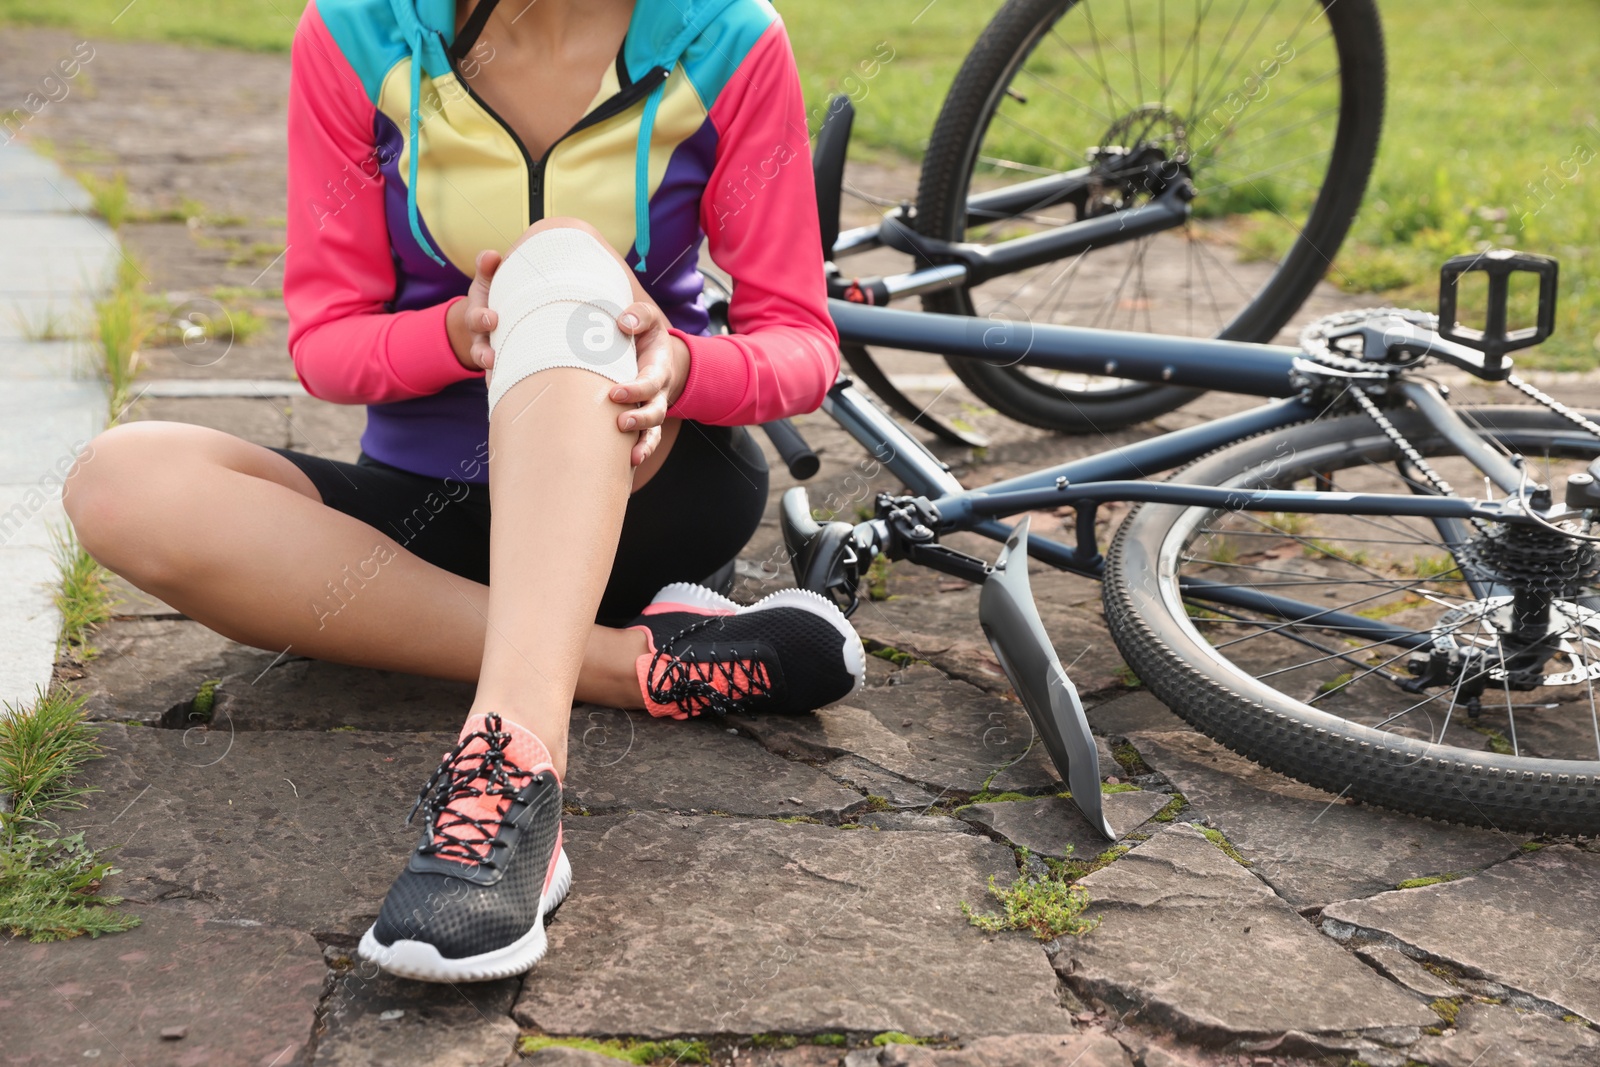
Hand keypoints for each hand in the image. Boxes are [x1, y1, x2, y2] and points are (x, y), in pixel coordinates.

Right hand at [447, 249, 502, 371]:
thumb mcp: (488, 280)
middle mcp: (484, 338)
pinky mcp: (504, 367)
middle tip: (495, 357)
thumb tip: (491, 256)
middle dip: (484, 351)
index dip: (481, 318)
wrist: (494, 322)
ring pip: (490, 367)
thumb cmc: (496, 295)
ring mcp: (493, 354)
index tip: (491, 319)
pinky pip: (504, 378)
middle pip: (480, 347)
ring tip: (501, 375)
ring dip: (495, 371)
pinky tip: (521, 388)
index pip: (476, 317)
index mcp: (480, 315)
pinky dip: (506, 382)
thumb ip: (487, 268)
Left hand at [611, 300, 690, 466]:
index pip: (650, 383)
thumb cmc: (646, 337)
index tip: (615, 393)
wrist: (658, 357)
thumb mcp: (649, 320)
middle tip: (621, 423)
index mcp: (658, 370)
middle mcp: (657, 394)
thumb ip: (639, 316)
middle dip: (641, 420)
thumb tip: (623, 322)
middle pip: (656, 412)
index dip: (636, 390)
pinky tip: (626, 467)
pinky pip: (644, 442)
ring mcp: (651, 410)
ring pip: (653, 433)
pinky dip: (638, 454)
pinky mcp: (641, 422)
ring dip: (645, 445)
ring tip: (633, 457)